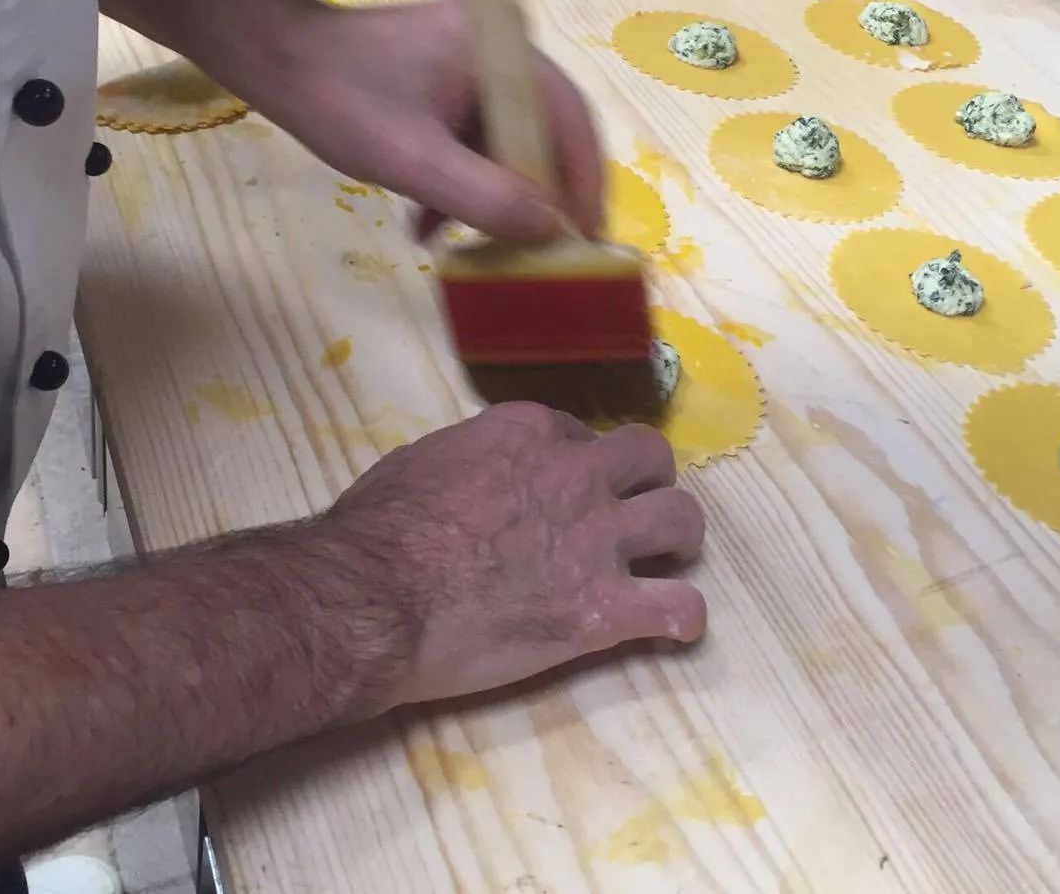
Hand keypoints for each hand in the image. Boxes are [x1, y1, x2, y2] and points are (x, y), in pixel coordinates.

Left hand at [245, 0, 603, 242]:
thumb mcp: (414, 161)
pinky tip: (429, 224)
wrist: (271, 57)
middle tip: (539, 255)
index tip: (586, 238)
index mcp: (503, 49)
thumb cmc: (341, 100)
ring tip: (470, 249)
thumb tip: (552, 229)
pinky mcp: (445, 79)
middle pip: (544, 132)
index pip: (570, 120)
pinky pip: (474, 136)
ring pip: (506, 141)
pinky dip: (461, 180)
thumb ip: (486, 197)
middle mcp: (499, 47)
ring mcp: (472, 62)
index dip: (584, 183)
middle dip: (537, 198)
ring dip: (492, 197)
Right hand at [323, 403, 705, 705]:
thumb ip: (469, 459)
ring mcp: (597, 539)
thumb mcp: (423, 461)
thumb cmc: (380, 528)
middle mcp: (577, 474)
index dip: (579, 460)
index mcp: (530, 432)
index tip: (564, 488)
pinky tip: (676, 627)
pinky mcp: (603, 608)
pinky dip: (682, 617)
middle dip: (647, 480)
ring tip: (670, 560)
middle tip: (632, 509)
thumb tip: (471, 479)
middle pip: (650, 457)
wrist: (377, 597)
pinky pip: (677, 607)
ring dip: (679, 539)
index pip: (582, 434)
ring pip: (681, 519)